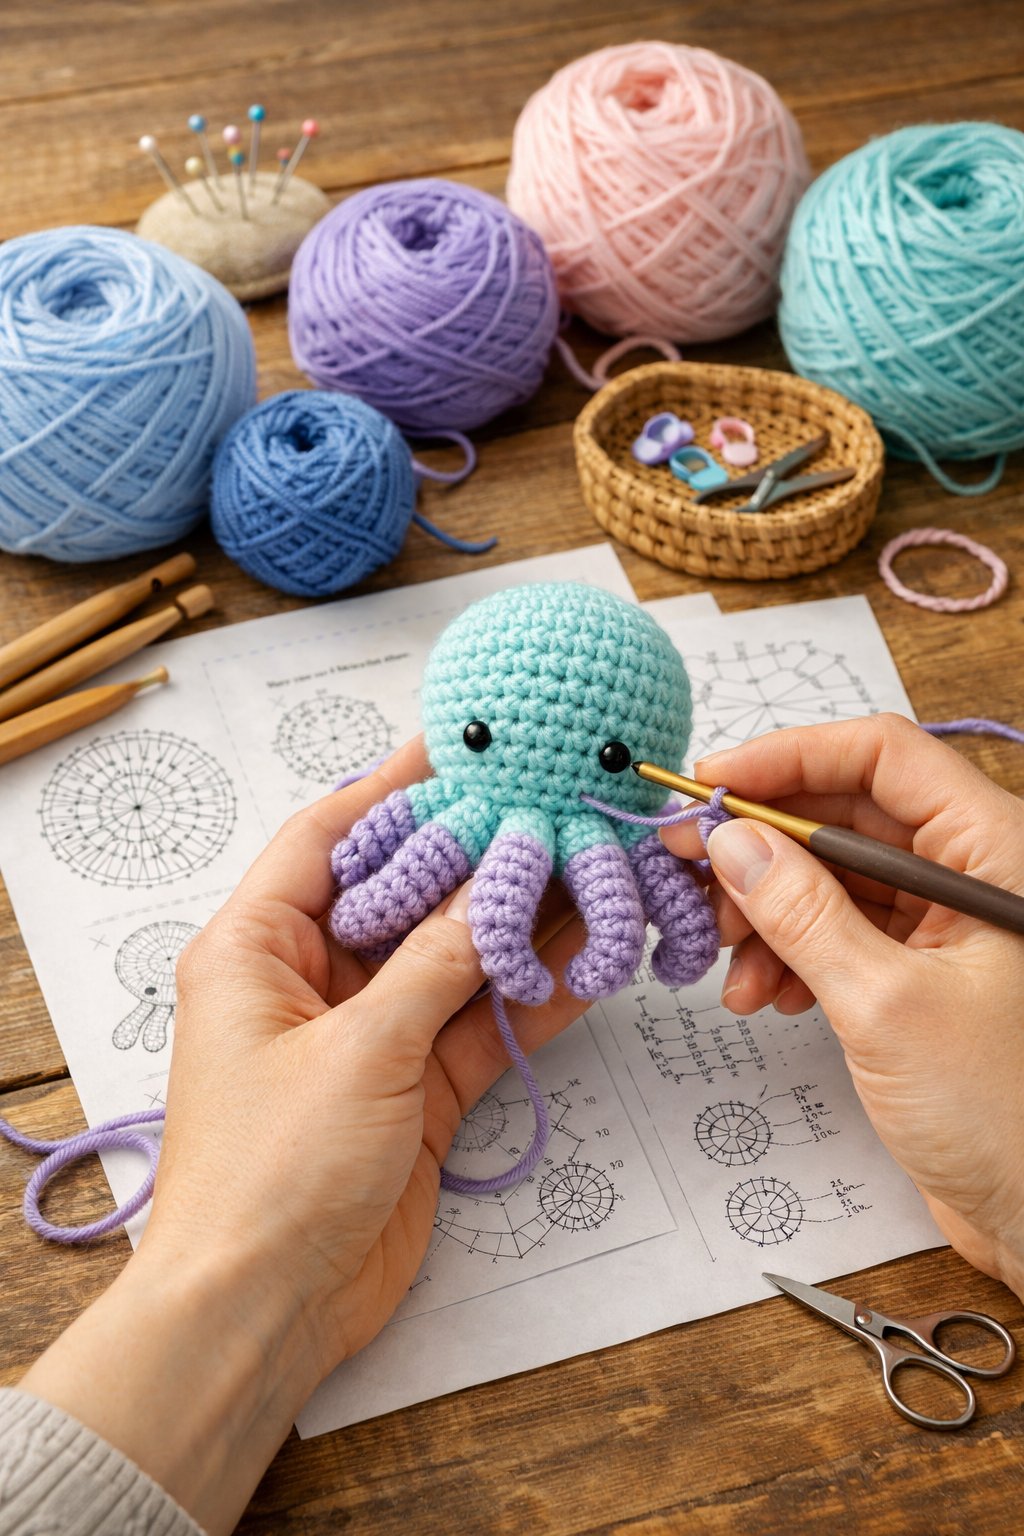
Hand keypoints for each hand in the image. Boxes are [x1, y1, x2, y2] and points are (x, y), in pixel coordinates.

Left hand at [20, 738, 586, 1533]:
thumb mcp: (358, 1050)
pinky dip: (528, 997)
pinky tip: (587, 959)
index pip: (330, 837)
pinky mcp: (414, 1089)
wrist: (265, 1313)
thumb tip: (497, 878)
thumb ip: (435, 961)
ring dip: (515, 924)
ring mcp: (369, 1035)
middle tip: (553, 803)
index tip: (462, 742)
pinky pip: (477, 1022)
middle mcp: (312, 980)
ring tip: (591, 869)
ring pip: (452, 956)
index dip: (394, 786)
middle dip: (478, 854)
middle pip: (405, 891)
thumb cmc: (270, 1174)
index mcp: (258, 948)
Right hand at [662, 714, 1023, 1300]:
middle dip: (764, 842)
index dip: (791, 757)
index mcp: (995, 853)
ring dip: (767, 909)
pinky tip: (761, 994)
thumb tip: (732, 840)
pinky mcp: (918, 972)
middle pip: (849, 813)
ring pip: (832, 875)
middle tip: (688, 862)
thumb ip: (803, 913)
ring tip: (724, 956)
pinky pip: (838, 931)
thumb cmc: (1004, 1116)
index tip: (710, 783)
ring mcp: (943, 925)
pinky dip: (789, 954)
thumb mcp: (886, 1004)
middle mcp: (970, 874)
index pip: (884, 756)